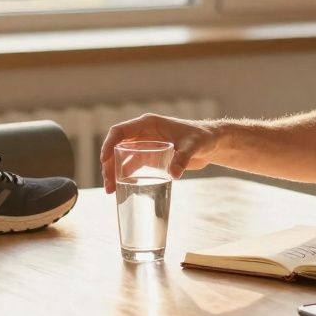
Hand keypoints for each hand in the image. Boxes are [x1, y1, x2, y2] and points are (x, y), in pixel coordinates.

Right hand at [100, 114, 217, 192]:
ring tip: (111, 191)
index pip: (121, 131)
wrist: (211, 143)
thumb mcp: (193, 146)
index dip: (108, 144)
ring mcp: (146, 145)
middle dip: (109, 165)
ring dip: (114, 172)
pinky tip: (121, 188)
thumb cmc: (202, 137)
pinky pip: (132, 165)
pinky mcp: (151, 156)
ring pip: (122, 158)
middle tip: (108, 185)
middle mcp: (143, 133)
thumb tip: (174, 173)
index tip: (104, 160)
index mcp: (148, 124)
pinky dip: (125, 176)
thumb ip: (183, 158)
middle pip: (117, 147)